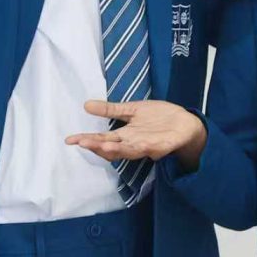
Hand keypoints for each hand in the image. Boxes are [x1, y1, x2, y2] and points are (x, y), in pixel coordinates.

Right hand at [66, 100, 208, 169]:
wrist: (186, 122)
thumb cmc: (160, 118)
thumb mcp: (133, 110)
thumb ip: (111, 110)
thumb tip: (86, 105)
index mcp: (125, 135)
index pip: (102, 138)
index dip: (87, 139)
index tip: (70, 139)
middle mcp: (133, 143)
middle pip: (111, 148)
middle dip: (97, 146)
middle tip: (82, 142)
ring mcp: (147, 146)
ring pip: (128, 151)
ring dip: (115, 149)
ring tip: (101, 145)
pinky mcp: (162, 146)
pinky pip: (152, 148)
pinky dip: (144, 147)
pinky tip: (136, 143)